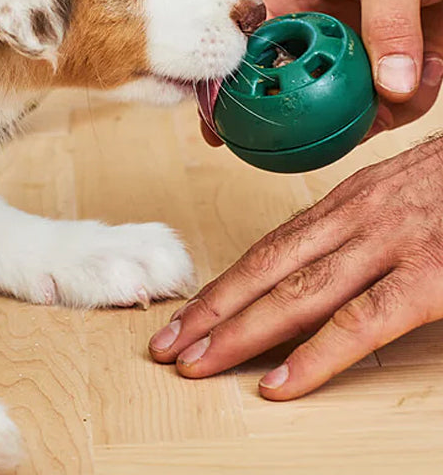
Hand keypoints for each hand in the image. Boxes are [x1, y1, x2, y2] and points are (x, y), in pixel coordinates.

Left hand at [149, 135, 442, 398]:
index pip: (267, 248)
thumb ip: (353, 231)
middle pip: (265, 271)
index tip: (185, 316)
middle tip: (167, 348)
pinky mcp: (430, 276)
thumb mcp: (396, 198)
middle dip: (212, 312)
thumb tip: (314, 268)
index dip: (222, 286)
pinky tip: (278, 385)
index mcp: (345, 202)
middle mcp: (354, 220)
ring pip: (296, 294)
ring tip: (197, 364)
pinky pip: (361, 321)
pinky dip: (315, 356)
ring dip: (239, 332)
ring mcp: (389, 245)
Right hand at [201, 0, 442, 145]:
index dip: (231, 83)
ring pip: (340, 103)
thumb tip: (389, 88)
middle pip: (291, 83)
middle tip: (330, 133)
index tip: (226, 121)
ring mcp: (349, 49)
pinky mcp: (386, 64)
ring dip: (374, 111)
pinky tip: (431, 72)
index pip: (248, 42)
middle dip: (310, 112)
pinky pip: (388, 102)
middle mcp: (313, 25)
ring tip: (403, 96)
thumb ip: (389, 24)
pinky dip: (411, 101)